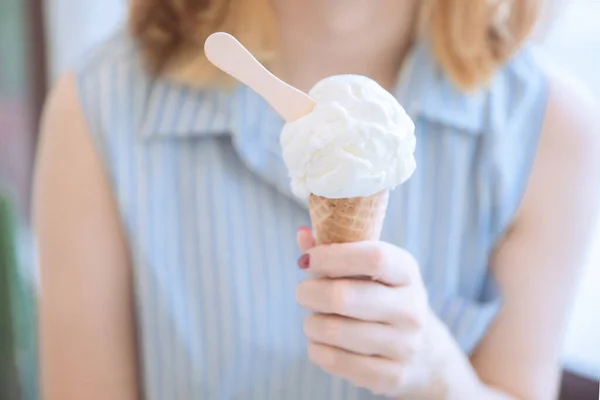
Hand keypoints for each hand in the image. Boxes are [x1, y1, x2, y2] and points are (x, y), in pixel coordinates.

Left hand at [296, 228, 430, 397]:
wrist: (424, 354)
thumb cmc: (383, 299)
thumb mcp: (370, 271)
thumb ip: (335, 250)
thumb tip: (302, 234)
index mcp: (407, 272)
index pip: (373, 257)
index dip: (332, 256)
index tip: (307, 261)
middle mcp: (410, 308)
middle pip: (343, 296)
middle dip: (309, 292)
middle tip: (303, 292)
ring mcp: (404, 345)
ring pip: (333, 330)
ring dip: (311, 323)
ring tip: (314, 320)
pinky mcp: (391, 376)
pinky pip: (335, 360)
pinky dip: (316, 349)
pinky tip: (321, 343)